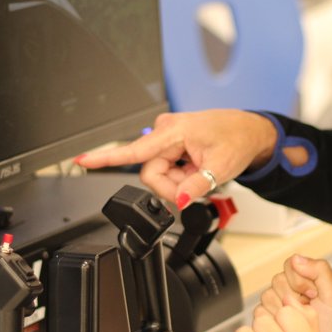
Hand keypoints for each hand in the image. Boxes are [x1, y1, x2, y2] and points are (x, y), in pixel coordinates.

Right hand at [74, 109, 276, 206]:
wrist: (248, 131)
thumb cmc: (236, 140)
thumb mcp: (221, 168)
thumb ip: (196, 186)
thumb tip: (179, 200)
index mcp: (173, 131)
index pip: (134, 150)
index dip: (105, 158)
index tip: (82, 161)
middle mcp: (164, 131)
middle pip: (150, 173)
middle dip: (170, 187)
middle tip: (195, 187)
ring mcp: (166, 137)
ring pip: (157, 173)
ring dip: (177, 181)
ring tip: (199, 173)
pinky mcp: (169, 143)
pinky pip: (165, 168)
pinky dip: (180, 175)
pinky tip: (194, 169)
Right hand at [256, 255, 331, 331]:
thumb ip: (320, 270)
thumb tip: (297, 259)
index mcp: (306, 279)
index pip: (290, 264)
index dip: (300, 280)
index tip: (313, 294)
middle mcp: (289, 290)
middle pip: (277, 280)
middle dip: (294, 296)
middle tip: (308, 309)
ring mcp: (277, 305)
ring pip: (267, 296)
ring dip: (285, 311)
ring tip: (299, 321)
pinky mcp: (268, 320)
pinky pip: (261, 312)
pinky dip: (275, 321)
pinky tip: (288, 329)